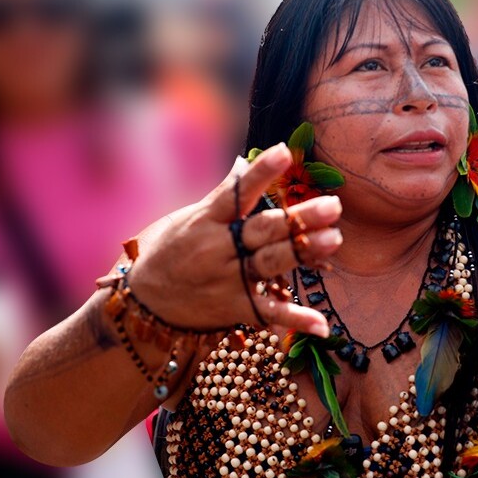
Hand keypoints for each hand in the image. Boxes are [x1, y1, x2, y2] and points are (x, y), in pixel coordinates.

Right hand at [126, 144, 342, 335]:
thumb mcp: (187, 219)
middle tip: (333, 206)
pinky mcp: (235, 308)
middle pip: (263, 229)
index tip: (286, 152)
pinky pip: (268, 312)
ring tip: (333, 238)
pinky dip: (295, 319)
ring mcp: (227, 280)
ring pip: (270, 264)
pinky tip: (322, 324)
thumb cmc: (168, 253)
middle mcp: (218, 248)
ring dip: (303, 252)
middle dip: (298, 218)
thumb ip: (221, 197)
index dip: (261, 173)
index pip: (236, 192)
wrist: (145, 304)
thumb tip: (244, 163)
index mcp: (206, 220)